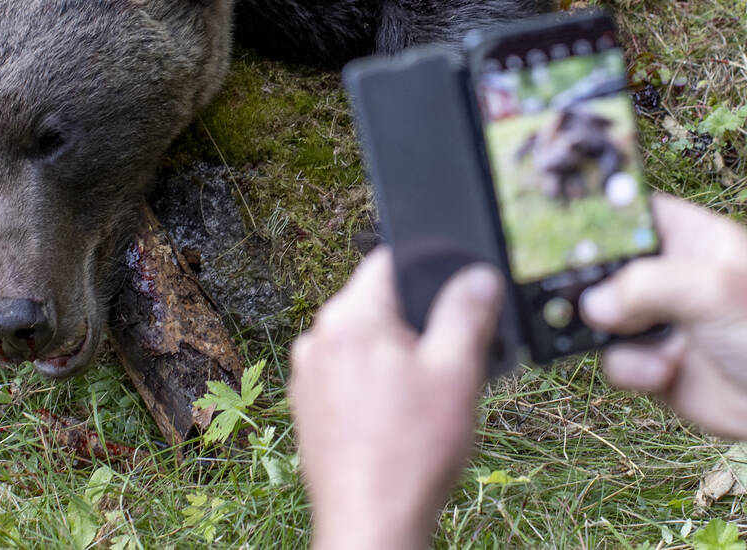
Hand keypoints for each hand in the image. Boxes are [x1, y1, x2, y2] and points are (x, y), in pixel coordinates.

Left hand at [289, 250, 503, 549]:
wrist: (371, 520)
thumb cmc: (410, 451)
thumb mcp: (456, 372)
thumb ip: (467, 312)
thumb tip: (476, 276)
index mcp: (349, 317)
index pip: (387, 262)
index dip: (428, 272)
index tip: (454, 297)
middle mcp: (317, 338)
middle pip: (376, 304)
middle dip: (415, 323)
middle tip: (448, 361)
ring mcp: (307, 373)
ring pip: (362, 343)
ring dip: (395, 357)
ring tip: (425, 399)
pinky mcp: (307, 405)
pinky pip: (346, 376)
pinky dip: (373, 385)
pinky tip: (398, 419)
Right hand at [582, 195, 746, 439]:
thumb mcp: (715, 292)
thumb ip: (648, 286)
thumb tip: (593, 305)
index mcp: (691, 240)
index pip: (632, 213)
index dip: (597, 217)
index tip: (559, 228)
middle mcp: (668, 276)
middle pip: (603, 265)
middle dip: (586, 283)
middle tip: (571, 293)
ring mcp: (657, 318)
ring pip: (600, 315)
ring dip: (610, 333)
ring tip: (633, 342)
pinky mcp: (650, 358)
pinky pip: (614, 358)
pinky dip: (630, 368)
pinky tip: (662, 372)